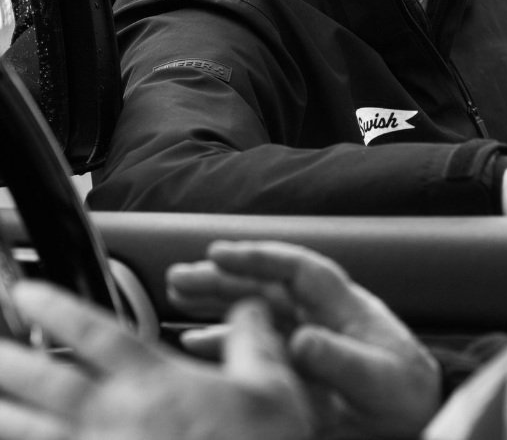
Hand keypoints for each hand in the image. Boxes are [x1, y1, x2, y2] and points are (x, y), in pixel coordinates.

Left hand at [0, 280, 315, 439]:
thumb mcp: (272, 389)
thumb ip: (253, 341)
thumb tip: (250, 306)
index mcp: (159, 387)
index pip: (98, 336)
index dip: (58, 310)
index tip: (27, 290)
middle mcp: (121, 422)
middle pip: (50, 385)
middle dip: (9, 362)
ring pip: (38, 435)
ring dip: (6, 415)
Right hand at [167, 239, 440, 438]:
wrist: (416, 418)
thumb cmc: (407, 392)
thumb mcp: (380, 379)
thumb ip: (341, 359)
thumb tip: (301, 339)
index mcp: (342, 305)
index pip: (294, 270)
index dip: (257, 258)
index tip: (219, 253)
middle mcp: (318, 316)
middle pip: (264, 285)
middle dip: (223, 277)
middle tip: (181, 274)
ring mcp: (304, 340)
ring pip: (253, 311)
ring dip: (216, 303)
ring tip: (178, 294)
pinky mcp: (294, 369)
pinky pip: (252, 349)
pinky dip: (222, 344)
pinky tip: (194, 342)